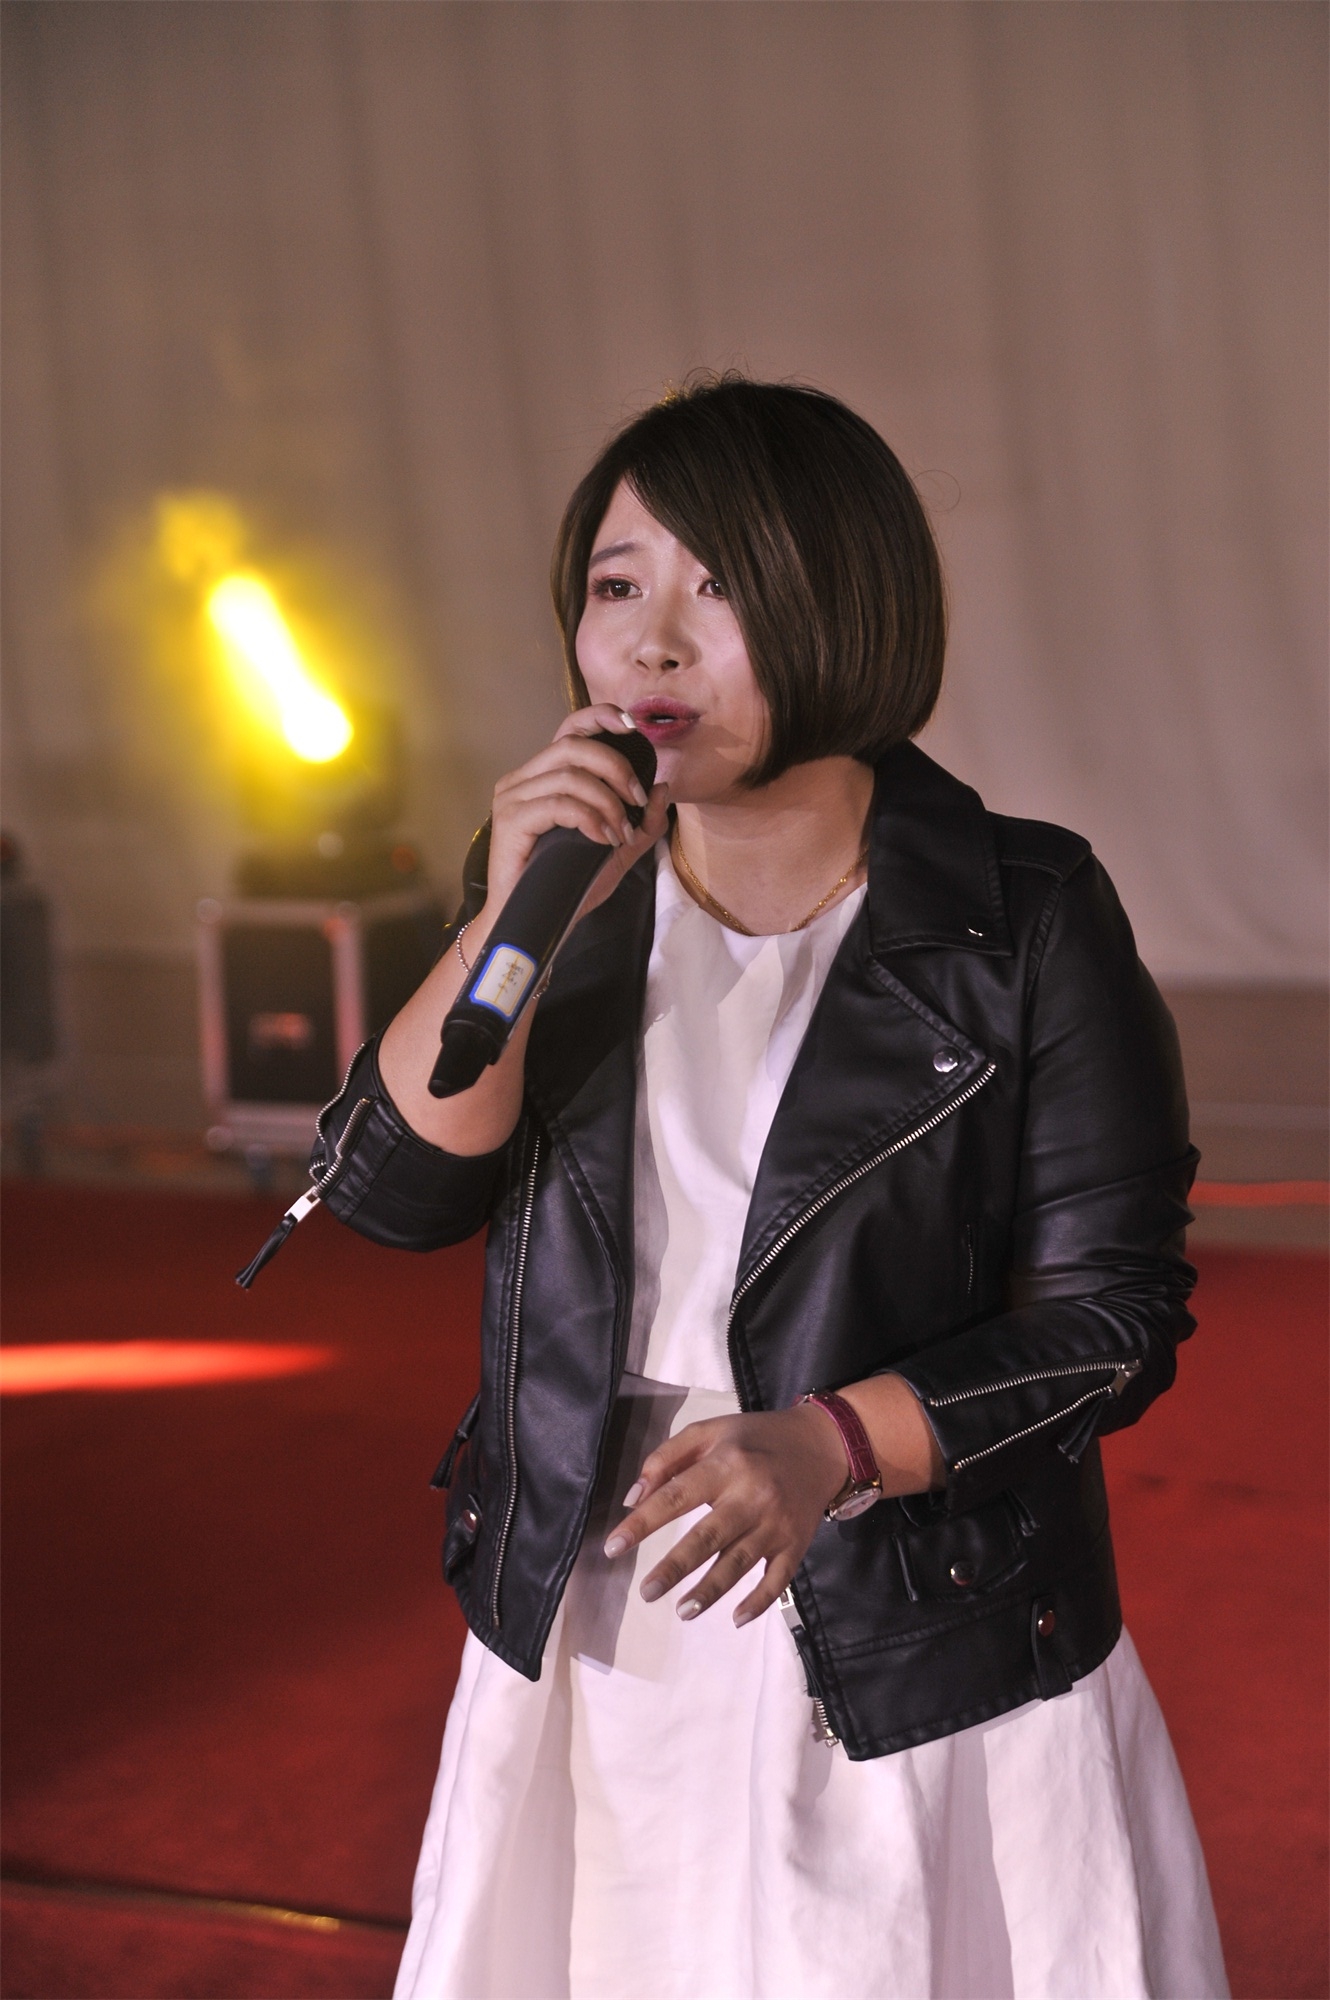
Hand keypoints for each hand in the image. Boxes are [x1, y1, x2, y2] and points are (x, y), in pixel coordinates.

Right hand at [485, 704, 669, 915]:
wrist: (532, 922)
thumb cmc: (566, 886)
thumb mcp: (616, 852)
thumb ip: (641, 823)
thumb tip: (661, 788)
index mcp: (543, 777)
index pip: (570, 730)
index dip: (600, 717)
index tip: (633, 728)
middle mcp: (523, 780)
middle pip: (573, 745)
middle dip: (616, 767)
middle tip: (636, 799)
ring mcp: (512, 798)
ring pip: (569, 775)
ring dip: (607, 802)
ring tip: (619, 833)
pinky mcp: (510, 821)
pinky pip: (559, 804)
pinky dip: (590, 819)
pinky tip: (602, 839)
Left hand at [602, 1405, 847, 1626]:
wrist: (821, 1446)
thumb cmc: (754, 1439)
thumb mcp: (710, 1431)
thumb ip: (667, 1458)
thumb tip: (633, 1499)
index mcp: (726, 1464)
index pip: (676, 1495)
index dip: (643, 1522)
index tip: (613, 1546)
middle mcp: (751, 1496)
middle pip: (707, 1537)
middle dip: (674, 1567)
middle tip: (647, 1591)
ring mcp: (775, 1524)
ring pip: (738, 1563)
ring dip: (709, 1591)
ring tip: (682, 1611)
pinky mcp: (795, 1545)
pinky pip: (777, 1579)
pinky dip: (759, 1601)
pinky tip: (737, 1619)